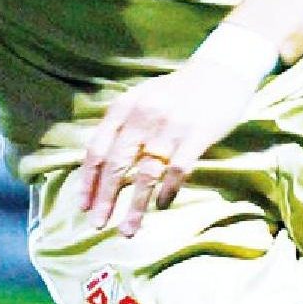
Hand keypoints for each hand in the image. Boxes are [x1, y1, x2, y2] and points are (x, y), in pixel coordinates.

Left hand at [76, 62, 260, 236]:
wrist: (219, 73)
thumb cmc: (175, 92)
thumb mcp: (140, 99)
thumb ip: (120, 126)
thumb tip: (99, 166)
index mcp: (124, 107)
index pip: (97, 149)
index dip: (88, 180)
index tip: (83, 206)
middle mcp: (143, 116)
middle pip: (117, 165)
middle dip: (105, 198)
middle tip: (98, 224)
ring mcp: (170, 127)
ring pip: (146, 174)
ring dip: (135, 206)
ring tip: (128, 230)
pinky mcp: (196, 136)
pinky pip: (177, 170)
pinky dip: (167, 191)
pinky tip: (160, 206)